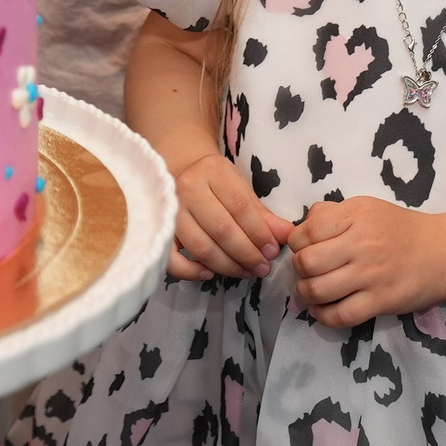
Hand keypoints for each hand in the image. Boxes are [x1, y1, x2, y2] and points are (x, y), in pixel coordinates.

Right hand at [166, 152, 292, 280]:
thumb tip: (287, 235)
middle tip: (262, 268)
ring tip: (246, 273)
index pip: (240, 207)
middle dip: (246, 253)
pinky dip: (191, 270)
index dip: (259, 233)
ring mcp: (170, 209)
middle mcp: (188, 187)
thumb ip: (263, 215)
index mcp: (213, 171)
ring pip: (201, 246)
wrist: (181, 171)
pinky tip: (210, 274)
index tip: (273, 252)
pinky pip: (172, 257)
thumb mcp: (241, 189)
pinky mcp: (158, 228)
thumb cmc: (215, 183)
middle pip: (222, 229)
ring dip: (227, 265)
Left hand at [289, 197, 445, 326]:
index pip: (305, 232)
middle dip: (300, 270)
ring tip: (313, 292)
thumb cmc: (400, 230)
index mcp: (355, 215)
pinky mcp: (381, 301)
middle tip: (309, 272)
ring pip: (318, 290)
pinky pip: (341, 315)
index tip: (306, 249)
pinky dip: (324, 316)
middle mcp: (361, 243)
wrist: (443, 253)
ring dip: (307, 294)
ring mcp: (371, 274)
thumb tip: (302, 226)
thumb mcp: (367, 208)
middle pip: (306, 262)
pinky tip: (323, 310)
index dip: (297, 244)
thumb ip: (333, 213)